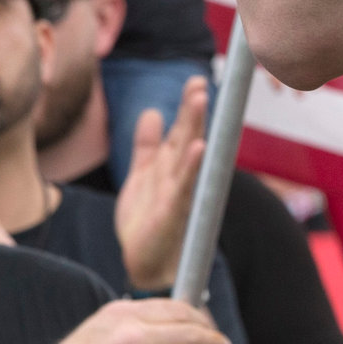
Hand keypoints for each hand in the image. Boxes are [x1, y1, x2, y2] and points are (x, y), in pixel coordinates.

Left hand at [114, 76, 207, 289]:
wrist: (145, 263)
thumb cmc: (148, 220)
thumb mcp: (142, 176)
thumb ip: (147, 145)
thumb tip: (151, 112)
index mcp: (172, 164)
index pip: (183, 128)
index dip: (188, 105)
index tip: (197, 80)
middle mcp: (181, 174)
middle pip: (189, 134)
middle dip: (194, 109)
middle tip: (200, 82)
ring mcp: (181, 191)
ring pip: (190, 152)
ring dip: (195, 125)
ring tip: (199, 99)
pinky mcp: (175, 211)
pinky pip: (186, 185)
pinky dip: (194, 165)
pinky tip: (199, 147)